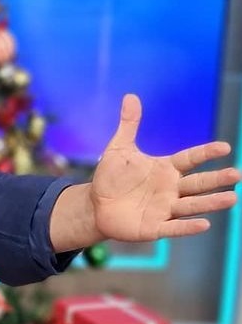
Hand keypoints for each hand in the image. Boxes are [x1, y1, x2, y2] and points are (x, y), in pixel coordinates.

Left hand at [90, 94, 239, 241]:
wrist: (95, 204)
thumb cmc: (111, 177)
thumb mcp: (119, 149)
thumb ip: (129, 125)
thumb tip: (130, 96)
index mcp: (165, 169)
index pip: (190, 158)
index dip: (206, 153)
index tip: (225, 147)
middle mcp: (170, 189)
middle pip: (197, 183)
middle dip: (216, 180)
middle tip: (237, 174)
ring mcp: (164, 208)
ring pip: (192, 205)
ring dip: (210, 203)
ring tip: (232, 198)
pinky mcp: (154, 227)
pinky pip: (173, 227)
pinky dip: (187, 227)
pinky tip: (204, 224)